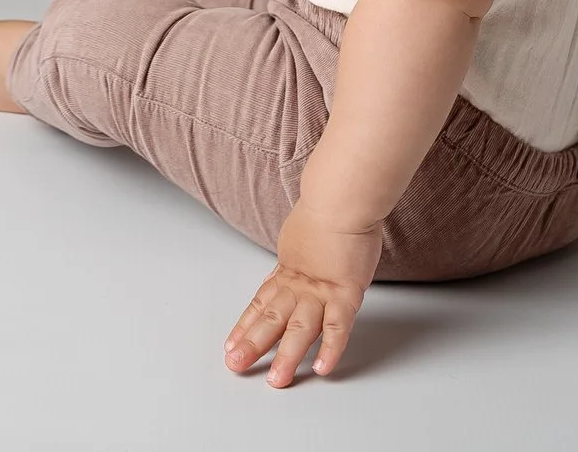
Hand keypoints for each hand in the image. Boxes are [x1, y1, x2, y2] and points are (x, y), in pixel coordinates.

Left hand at [223, 203, 382, 386]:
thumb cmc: (327, 206)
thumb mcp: (301, 233)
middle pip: (271, 319)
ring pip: (300, 330)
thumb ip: (297, 255)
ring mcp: (321, 291)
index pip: (261, 303)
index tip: (231, 345)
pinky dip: (330, 349)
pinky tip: (322, 368)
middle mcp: (300, 284)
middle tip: (236, 366)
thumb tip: (292, 262)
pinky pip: (337, 327)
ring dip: (287, 356)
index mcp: (289, 269)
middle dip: (253, 345)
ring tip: (277, 380)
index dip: (245, 326)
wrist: (340, 197)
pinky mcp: (346, 294)